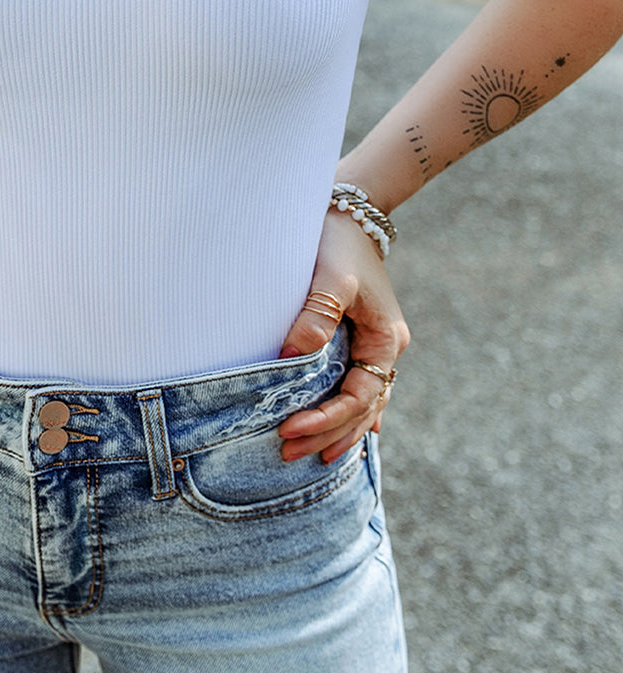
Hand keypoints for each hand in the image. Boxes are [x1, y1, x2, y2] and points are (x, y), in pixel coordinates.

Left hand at [277, 208, 409, 463]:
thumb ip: (316, 314)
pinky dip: (348, 414)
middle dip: (327, 434)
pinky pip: (358, 388)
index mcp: (384, 339)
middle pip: (362, 408)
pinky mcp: (359, 340)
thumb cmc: (338, 243)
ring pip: (362, 403)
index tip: (289, 428)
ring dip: (337, 430)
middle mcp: (384, 349)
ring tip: (309, 457)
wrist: (348, 215)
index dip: (326, 418)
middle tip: (286, 453)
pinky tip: (339, 434)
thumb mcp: (330, 276)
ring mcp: (374, 346)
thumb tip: (293, 356)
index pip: (358, 396)